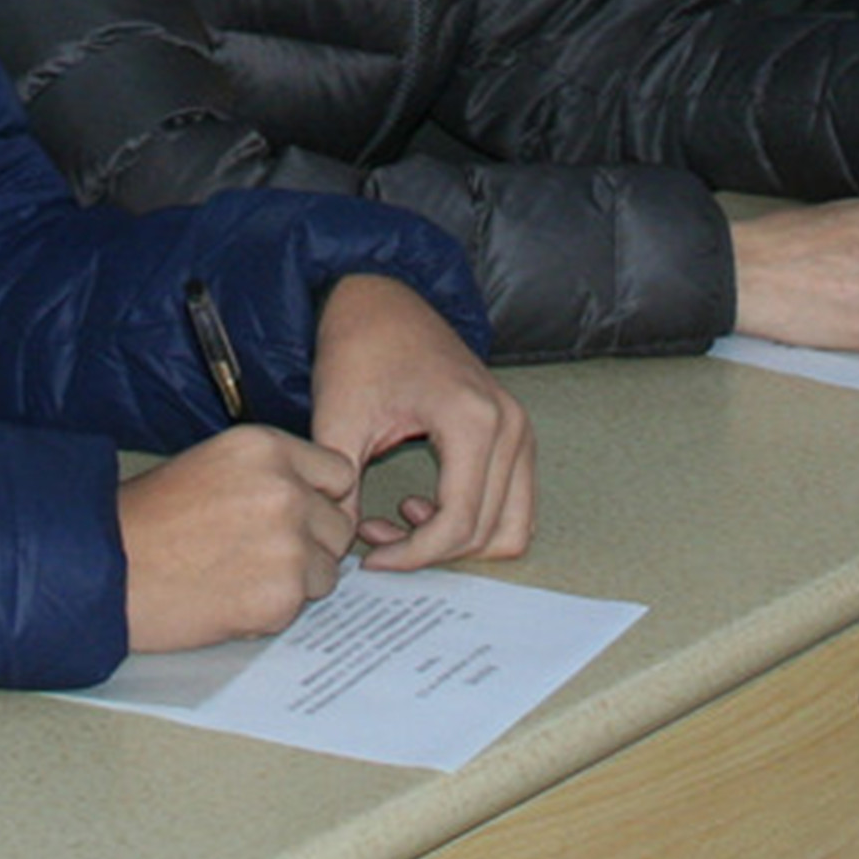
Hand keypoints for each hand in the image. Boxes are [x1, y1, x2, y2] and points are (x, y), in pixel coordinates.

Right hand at [118, 425, 355, 650]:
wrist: (104, 569)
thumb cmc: (144, 521)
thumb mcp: (210, 466)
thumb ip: (268, 476)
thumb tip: (314, 501)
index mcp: (266, 448)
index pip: (338, 474)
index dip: (319, 499)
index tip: (299, 515)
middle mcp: (285, 489)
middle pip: (339, 524)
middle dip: (311, 543)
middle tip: (262, 554)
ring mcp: (288, 543)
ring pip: (326, 569)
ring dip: (295, 580)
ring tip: (238, 575)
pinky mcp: (281, 595)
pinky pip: (301, 606)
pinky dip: (272, 609)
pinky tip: (229, 597)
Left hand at [301, 269, 534, 568]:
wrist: (379, 301)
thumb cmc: (361, 350)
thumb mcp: (339, 420)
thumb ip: (342, 490)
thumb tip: (343, 547)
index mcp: (473, 420)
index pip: (459, 521)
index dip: (413, 554)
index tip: (368, 556)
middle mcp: (509, 426)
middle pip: (486, 531)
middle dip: (428, 549)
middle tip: (374, 535)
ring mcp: (519, 430)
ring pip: (510, 527)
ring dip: (455, 541)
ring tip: (398, 520)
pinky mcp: (513, 434)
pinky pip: (512, 506)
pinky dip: (474, 523)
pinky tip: (422, 505)